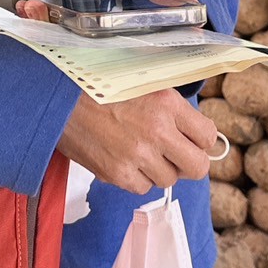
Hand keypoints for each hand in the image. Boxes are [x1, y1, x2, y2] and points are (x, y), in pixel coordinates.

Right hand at [57, 88, 218, 192]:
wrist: (60, 98)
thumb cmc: (100, 85)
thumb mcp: (141, 80)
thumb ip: (169, 103)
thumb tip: (192, 127)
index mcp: (166, 103)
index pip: (208, 135)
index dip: (200, 138)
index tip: (191, 137)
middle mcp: (156, 131)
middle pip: (197, 167)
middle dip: (189, 162)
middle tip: (176, 153)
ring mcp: (137, 156)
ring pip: (169, 180)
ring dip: (160, 169)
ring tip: (141, 149)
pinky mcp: (118, 174)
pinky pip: (143, 188)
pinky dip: (137, 177)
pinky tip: (124, 157)